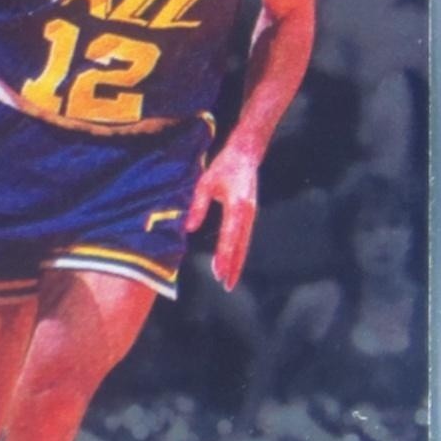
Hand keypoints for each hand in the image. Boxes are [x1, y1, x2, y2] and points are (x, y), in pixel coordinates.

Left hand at [186, 144, 258, 291]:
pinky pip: (244, 237)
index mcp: (237, 207)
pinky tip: (232, 261)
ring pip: (244, 244)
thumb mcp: (205, 183)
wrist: (246, 154)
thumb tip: (188, 228)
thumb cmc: (224, 167)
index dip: (224, 257)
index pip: (230, 237)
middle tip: (227, 285)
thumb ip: (197, 206)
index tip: (219, 272)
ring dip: (237, 261)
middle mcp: (247, 214)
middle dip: (234, 267)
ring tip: (229, 279)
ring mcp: (251, 214)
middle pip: (241, 246)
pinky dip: (239, 251)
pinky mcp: (250, 214)